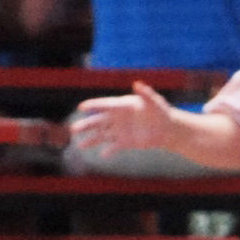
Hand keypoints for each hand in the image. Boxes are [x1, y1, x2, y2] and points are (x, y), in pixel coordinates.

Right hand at [70, 82, 188, 160]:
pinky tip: (102, 155)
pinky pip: (114, 147)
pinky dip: (108, 151)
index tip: (81, 107)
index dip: (93, 105)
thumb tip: (137, 84)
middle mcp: (116, 118)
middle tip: (73, 129)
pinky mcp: (125, 142)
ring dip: (91, 140)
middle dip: (86, 125)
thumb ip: (145, 93)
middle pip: (97, 121)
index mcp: (121, 106)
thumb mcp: (154, 101)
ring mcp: (119, 130)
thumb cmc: (160, 111)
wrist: (166, 128)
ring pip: (101, 135)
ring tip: (80, 146)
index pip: (103, 105)